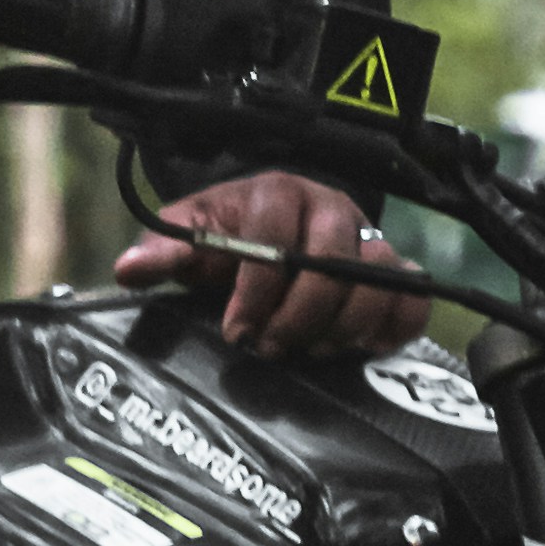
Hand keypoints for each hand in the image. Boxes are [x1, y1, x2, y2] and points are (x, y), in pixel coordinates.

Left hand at [113, 169, 431, 358]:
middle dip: (298, 316)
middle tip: (272, 347)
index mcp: (278, 194)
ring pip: (377, 281)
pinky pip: (413, 296)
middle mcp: (331, 210)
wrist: (271, 235)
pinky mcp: (396, 272)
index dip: (256, 290)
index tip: (237, 330)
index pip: (277, 238)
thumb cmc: (231, 236)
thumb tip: (131, 268)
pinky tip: (361, 347)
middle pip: (333, 264)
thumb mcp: (193, 235)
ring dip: (341, 327)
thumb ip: (165, 251)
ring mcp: (369, 240)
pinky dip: (393, 325)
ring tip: (310, 350)